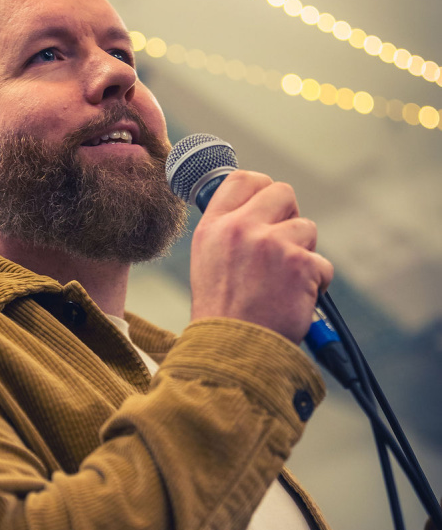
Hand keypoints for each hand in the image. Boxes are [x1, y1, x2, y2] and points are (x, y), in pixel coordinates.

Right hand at [189, 170, 333, 343]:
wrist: (233, 351)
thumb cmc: (223, 315)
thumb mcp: (208, 262)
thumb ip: (228, 232)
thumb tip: (257, 210)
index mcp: (213, 227)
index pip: (241, 179)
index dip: (261, 188)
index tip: (268, 206)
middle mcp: (240, 228)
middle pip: (281, 192)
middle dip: (289, 217)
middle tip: (282, 247)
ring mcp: (271, 244)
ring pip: (306, 228)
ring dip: (303, 255)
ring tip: (282, 284)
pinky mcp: (300, 263)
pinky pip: (322, 263)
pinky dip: (315, 284)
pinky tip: (294, 301)